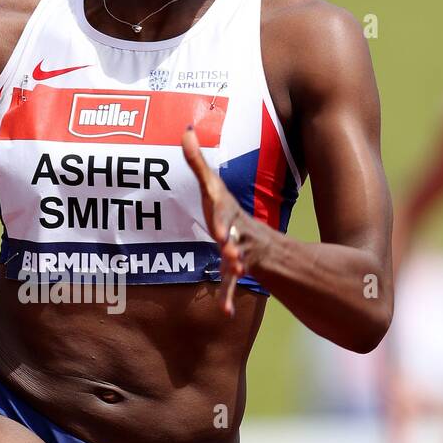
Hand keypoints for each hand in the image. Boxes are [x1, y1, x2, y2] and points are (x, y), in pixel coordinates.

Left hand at [182, 126, 245, 316]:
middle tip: (227, 244)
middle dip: (230, 238)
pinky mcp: (236, 270)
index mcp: (226, 211)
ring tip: (237, 269)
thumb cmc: (225, 212)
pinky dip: (226, 297)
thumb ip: (197, 162)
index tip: (216, 217)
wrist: (257, 240)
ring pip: (237, 259)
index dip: (220, 214)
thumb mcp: (212, 188)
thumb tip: (184, 130)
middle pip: (233, 234)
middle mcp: (235, 230)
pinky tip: (224, 311)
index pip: (221, 209)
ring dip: (235, 265)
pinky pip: (230, 285)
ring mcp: (238, 251)